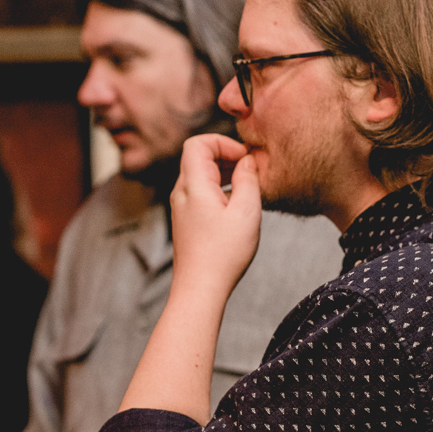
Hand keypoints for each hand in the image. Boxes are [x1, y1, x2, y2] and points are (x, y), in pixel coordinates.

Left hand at [170, 134, 261, 303]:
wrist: (200, 289)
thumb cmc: (223, 254)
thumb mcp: (246, 212)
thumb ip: (248, 179)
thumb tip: (247, 161)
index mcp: (193, 185)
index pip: (198, 143)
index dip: (223, 143)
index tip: (245, 158)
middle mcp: (181, 192)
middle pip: (199, 157)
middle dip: (227, 157)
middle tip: (251, 172)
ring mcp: (181, 207)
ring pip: (200, 175)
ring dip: (224, 174)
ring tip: (248, 189)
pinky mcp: (186, 219)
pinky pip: (201, 192)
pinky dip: (219, 189)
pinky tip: (237, 206)